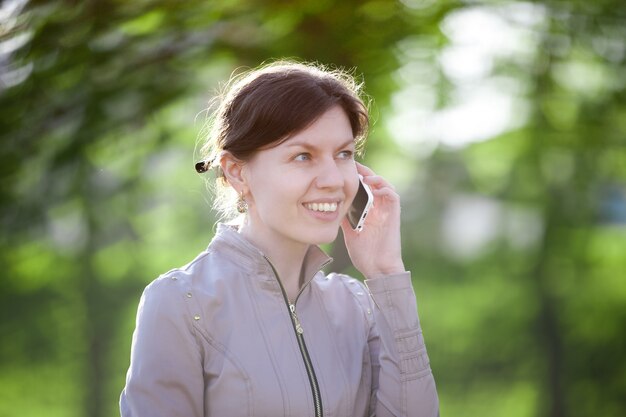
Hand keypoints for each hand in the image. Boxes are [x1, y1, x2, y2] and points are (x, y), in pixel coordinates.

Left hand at [341, 163, 404, 278]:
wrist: (377, 268)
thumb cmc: (364, 253)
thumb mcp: (349, 232)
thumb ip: (344, 218)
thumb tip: (330, 207)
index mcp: (369, 211)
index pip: (364, 188)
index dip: (356, 177)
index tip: (345, 170)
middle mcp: (379, 209)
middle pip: (374, 183)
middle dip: (365, 173)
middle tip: (353, 165)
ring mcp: (387, 211)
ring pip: (385, 186)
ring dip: (375, 178)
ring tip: (364, 176)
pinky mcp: (394, 216)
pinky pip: (393, 196)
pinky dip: (385, 189)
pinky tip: (374, 188)